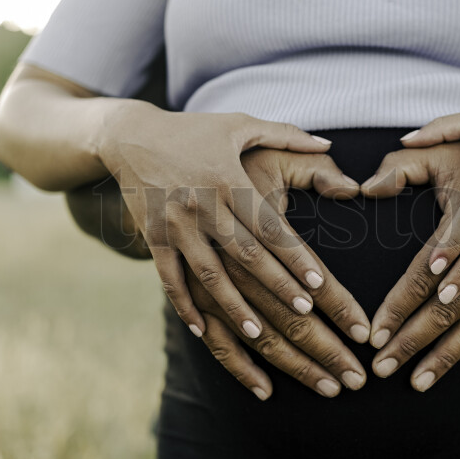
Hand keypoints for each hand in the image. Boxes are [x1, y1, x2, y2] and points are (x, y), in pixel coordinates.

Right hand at [98, 107, 359, 339]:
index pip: (268, 226)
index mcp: (229, 179)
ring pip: (209, 274)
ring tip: (260, 334)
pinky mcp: (154, 238)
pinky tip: (203, 330)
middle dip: (276, 285)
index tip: (319, 283)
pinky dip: (184, 305)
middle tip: (305, 313)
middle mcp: (203, 205)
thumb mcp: (240, 124)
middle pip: (246, 254)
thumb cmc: (195, 130)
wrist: (129, 135)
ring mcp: (176, 224)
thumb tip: (330, 144)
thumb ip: (287, 134)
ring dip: (234, 306)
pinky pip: (169, 278)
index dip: (293, 255)